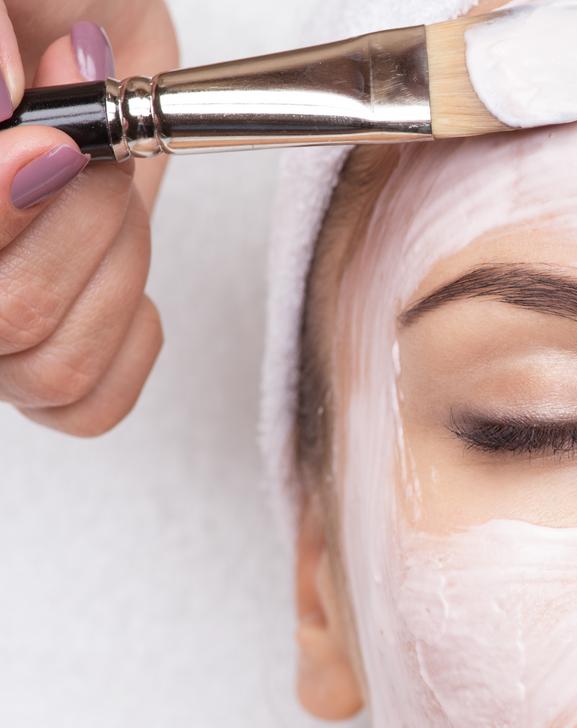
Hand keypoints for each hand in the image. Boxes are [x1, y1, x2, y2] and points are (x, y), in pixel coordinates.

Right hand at [0, 0, 176, 433]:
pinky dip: (129, 332)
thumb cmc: (35, 5)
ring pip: (46, 366)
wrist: (78, 17)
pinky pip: (84, 404)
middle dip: (77, 224)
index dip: (3, 209)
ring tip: (107, 182)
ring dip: (113, 265)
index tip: (57, 140)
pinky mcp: (43, 350)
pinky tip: (122, 262)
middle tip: (91, 142)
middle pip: (6, 321)